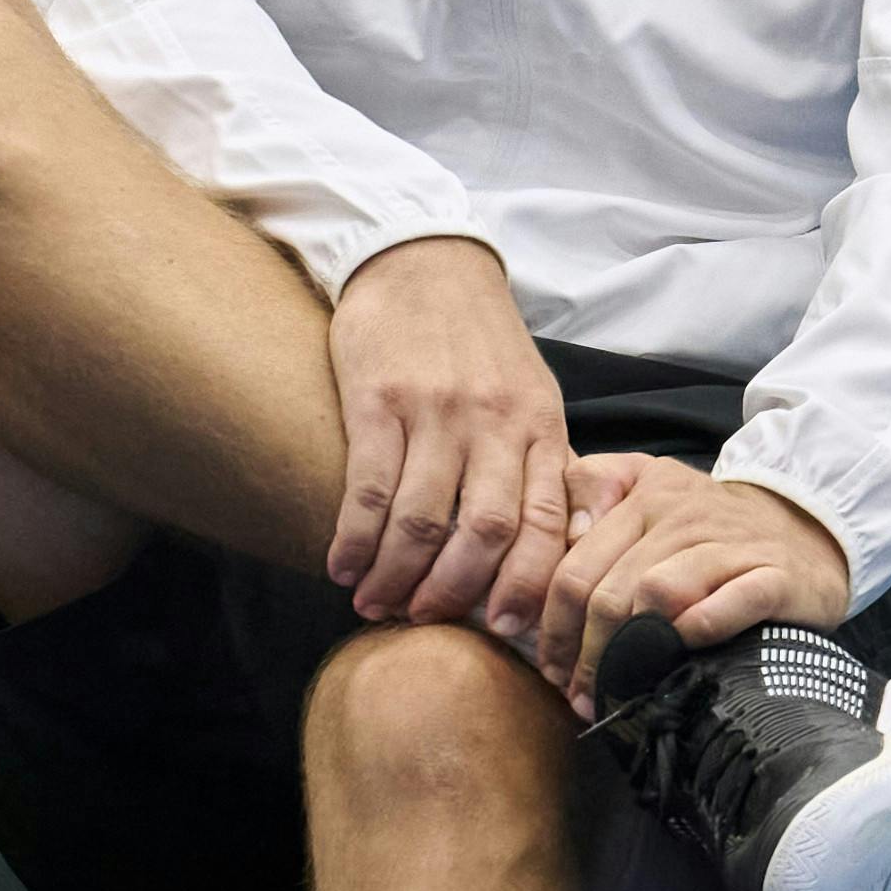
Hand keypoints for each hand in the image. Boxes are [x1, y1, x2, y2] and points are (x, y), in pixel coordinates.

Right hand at [320, 235, 572, 633]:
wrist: (421, 260)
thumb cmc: (476, 339)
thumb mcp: (531, 394)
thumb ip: (538, 464)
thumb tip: (548, 551)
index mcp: (540, 426)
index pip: (544, 525)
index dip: (525, 587)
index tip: (504, 630)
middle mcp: (494, 422)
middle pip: (483, 533)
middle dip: (452, 592)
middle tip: (423, 620)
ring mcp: (436, 411)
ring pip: (422, 520)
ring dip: (395, 576)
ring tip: (374, 603)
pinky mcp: (378, 400)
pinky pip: (368, 488)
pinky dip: (355, 540)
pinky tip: (342, 566)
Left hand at [542, 459, 855, 708]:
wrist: (811, 531)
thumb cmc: (712, 528)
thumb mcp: (649, 488)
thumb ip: (594, 491)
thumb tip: (563, 536)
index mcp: (643, 495)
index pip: (575, 566)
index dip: (552, 626)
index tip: (548, 667)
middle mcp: (683, 513)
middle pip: (609, 590)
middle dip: (583, 653)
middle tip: (577, 694)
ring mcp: (731, 544)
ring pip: (657, 594)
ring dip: (628, 652)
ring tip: (617, 690)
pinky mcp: (776, 575)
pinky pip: (730, 602)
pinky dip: (698, 629)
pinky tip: (679, 653)